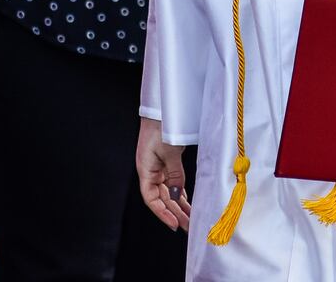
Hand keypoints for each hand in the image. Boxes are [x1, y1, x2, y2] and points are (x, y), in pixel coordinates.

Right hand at [136, 116, 190, 230]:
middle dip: (174, 213)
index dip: (162, 213)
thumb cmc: (162, 127)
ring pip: (168, 192)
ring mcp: (158, 168)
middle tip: (188, 227)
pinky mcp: (166, 164)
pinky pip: (172, 184)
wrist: (162, 109)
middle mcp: (150, 171)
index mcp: (145, 169)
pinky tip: (187, 204)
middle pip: (161, 198)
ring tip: (190, 220)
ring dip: (178, 206)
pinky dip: (180, 194)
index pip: (151, 198)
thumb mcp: (170, 152)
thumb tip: (177, 195)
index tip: (174, 224)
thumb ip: (175, 174)